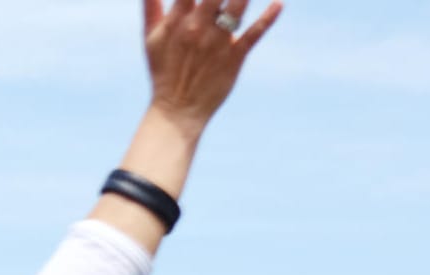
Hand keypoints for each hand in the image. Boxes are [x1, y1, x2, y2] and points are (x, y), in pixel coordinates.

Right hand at [143, 0, 281, 136]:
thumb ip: (151, 6)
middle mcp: (199, 27)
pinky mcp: (235, 57)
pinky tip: (279, 4)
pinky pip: (254, 33)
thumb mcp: (151, 37)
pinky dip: (268, 18)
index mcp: (178, 19)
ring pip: (237, 5)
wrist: (178, 110)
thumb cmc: (163, 70)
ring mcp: (218, 41)